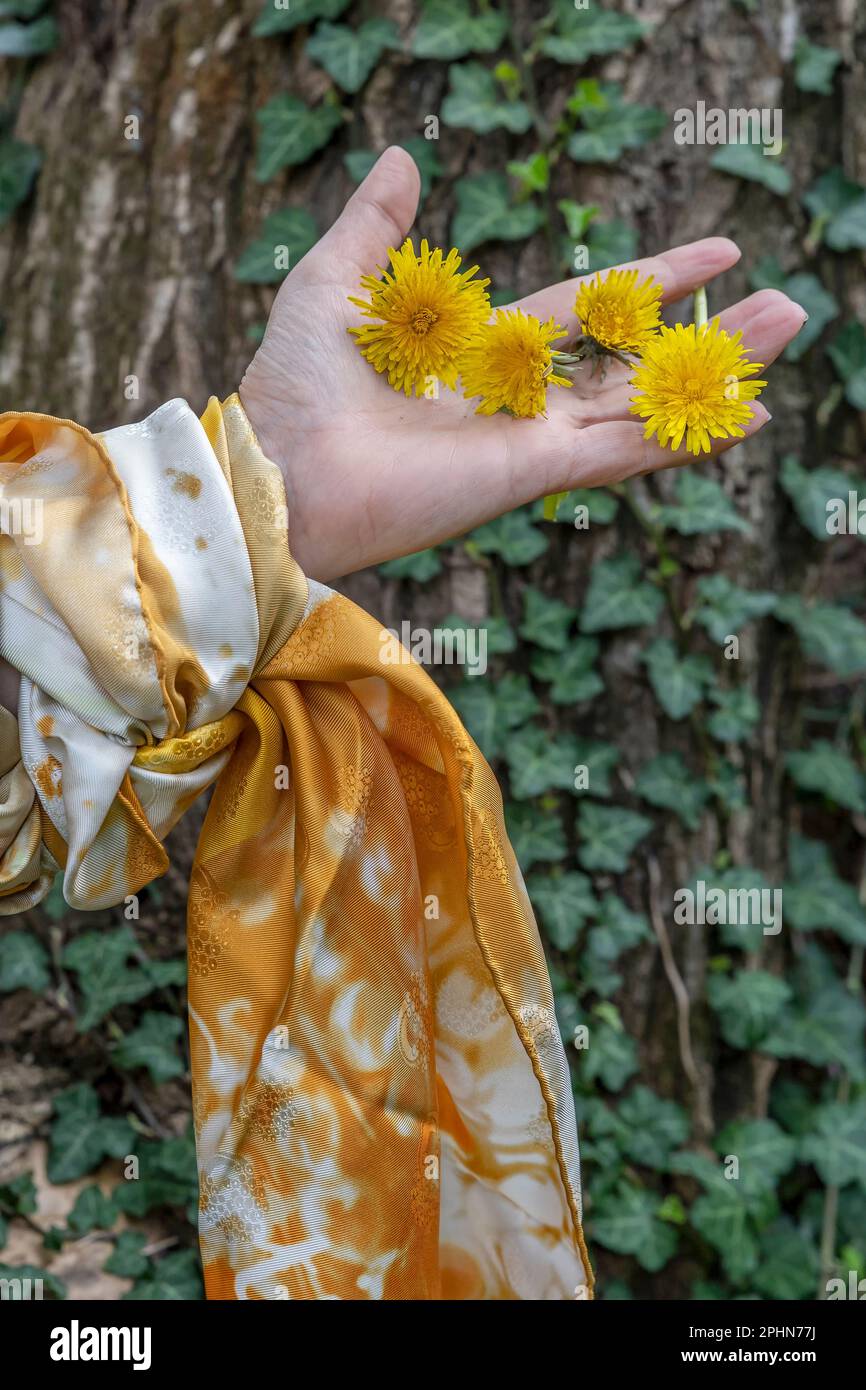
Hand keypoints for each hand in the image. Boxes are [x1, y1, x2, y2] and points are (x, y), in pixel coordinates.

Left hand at [241, 146, 806, 583]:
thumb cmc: (291, 387)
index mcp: (483, 354)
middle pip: (633, 360)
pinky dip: (683, 434)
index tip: (716, 252)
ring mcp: (529, 439)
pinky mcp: (530, 471)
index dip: (650, 281)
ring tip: (787, 332)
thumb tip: (404, 157)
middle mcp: (517, 400)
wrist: (273, 469)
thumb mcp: (335, 283)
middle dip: (708, 334)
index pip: (587, 309)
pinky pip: (621, 449)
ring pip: (644, 402)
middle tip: (784, 308)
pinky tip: (745, 413)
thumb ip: (378, 227)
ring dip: (717, 374)